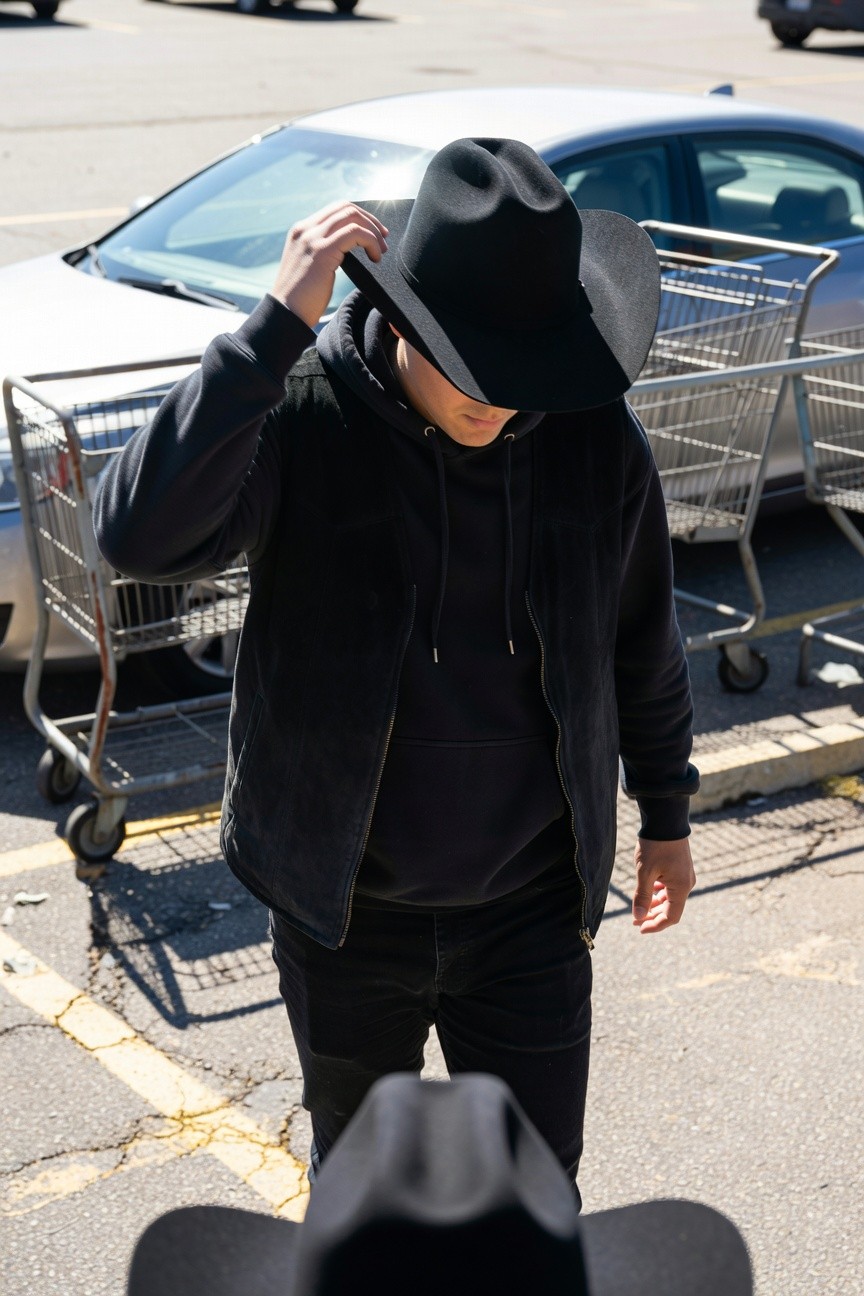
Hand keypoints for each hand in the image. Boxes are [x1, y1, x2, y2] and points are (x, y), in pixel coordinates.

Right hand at [271, 202, 388, 328]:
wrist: (285, 315)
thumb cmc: (301, 300)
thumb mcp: (310, 267)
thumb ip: (323, 253)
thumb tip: (347, 250)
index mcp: (301, 231)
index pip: (335, 209)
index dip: (360, 217)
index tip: (375, 232)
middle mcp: (305, 229)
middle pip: (346, 207)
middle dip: (370, 221)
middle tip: (384, 239)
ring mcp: (312, 238)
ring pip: (352, 217)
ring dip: (373, 232)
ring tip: (381, 251)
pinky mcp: (322, 251)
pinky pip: (355, 233)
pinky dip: (371, 242)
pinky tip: (375, 258)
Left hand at [631, 837, 694, 933]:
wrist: (665, 819)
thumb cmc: (655, 845)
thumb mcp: (644, 872)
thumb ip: (642, 896)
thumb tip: (638, 917)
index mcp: (681, 887)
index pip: (671, 917)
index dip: (655, 926)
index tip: (639, 928)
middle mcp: (687, 884)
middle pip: (671, 909)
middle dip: (653, 916)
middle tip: (635, 919)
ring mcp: (685, 875)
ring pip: (671, 898)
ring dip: (655, 904)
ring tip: (639, 906)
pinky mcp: (681, 868)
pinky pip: (671, 887)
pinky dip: (659, 893)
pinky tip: (648, 890)